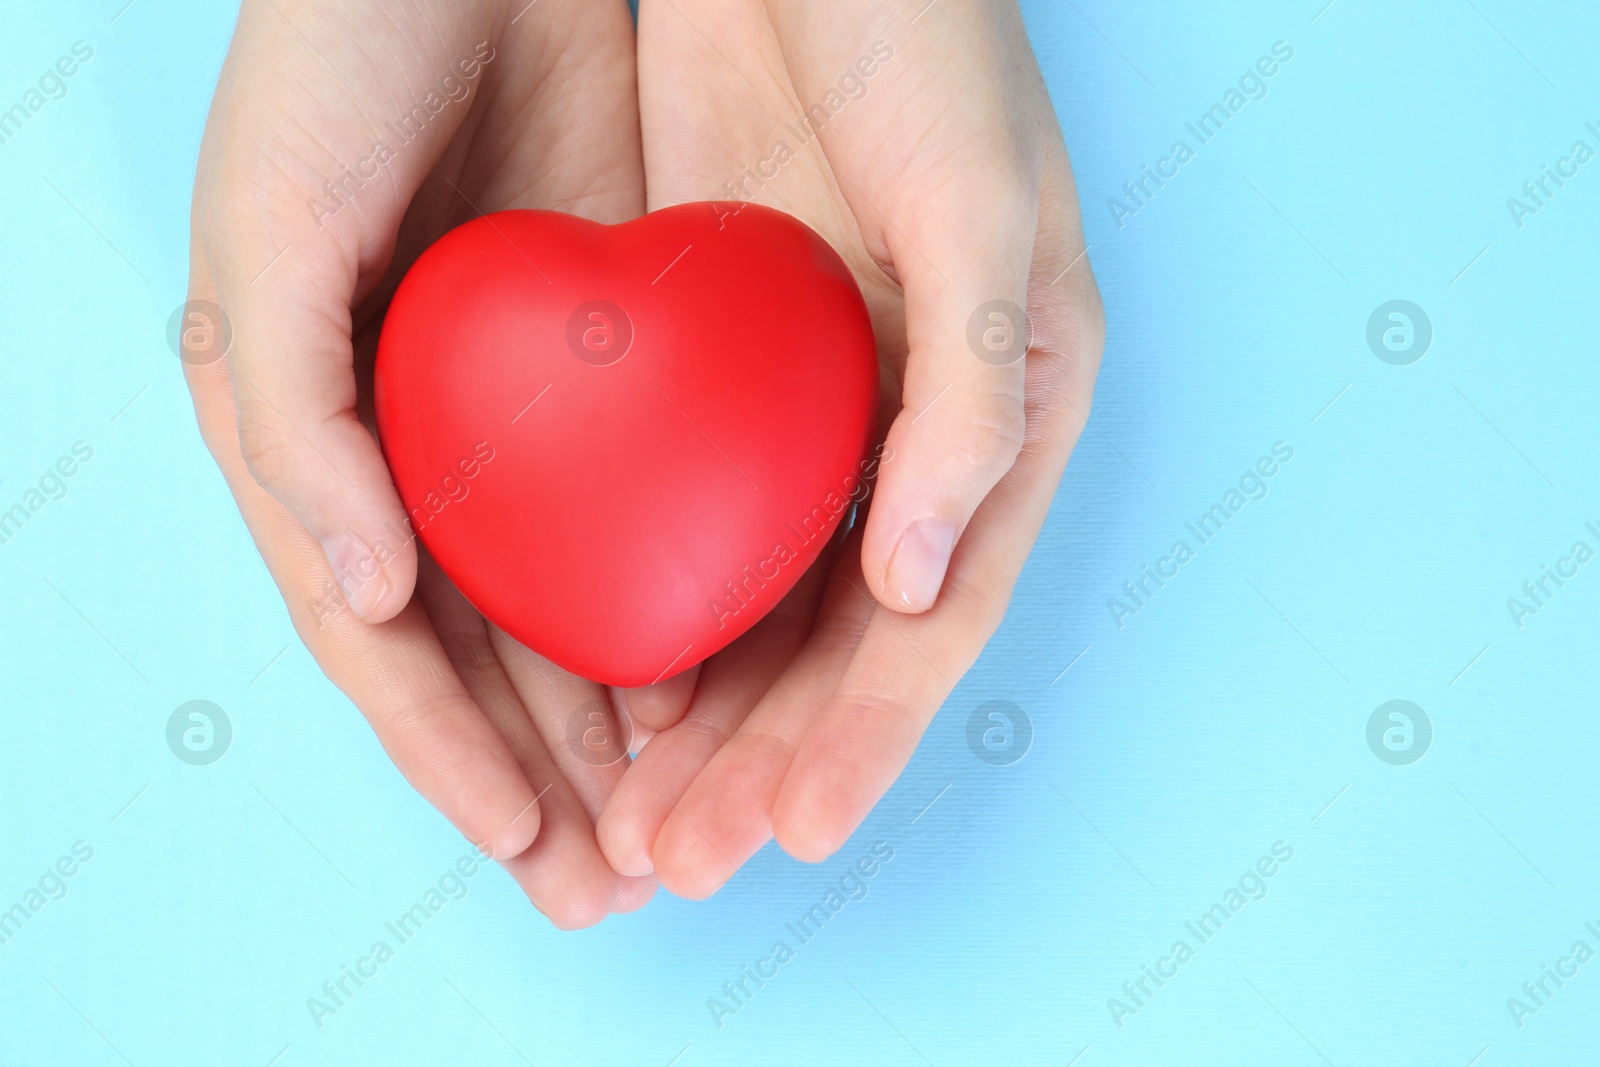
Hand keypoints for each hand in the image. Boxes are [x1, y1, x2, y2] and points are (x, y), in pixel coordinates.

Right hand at [181, 0, 677, 926]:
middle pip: (485, 653)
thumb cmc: (335, 67)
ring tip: (676, 815)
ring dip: (618, 718)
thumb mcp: (268, 237)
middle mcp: (420, 452)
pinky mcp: (611, 371)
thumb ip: (294, 426)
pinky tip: (719, 670)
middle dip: (547, 775)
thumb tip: (369, 601)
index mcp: (323, 443)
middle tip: (617, 882)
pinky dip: (674, 599)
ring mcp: (519, 419)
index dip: (448, 753)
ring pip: (570, 605)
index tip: (528, 848)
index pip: (388, 642)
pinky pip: (646, 513)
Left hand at [595, 0, 1104, 894]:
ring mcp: (819, 418)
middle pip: (845, 642)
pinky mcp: (728, 384)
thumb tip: (917, 583)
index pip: (939, 614)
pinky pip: (696, 529)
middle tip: (680, 856)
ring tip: (638, 821)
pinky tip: (609, 691)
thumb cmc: (923, 39)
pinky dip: (659, 617)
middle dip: (770, 760)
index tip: (794, 833)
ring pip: (765, 608)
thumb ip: (973, 396)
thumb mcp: (982, 206)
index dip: (870, 734)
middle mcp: (918, 438)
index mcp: (1009, 413)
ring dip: (708, 721)